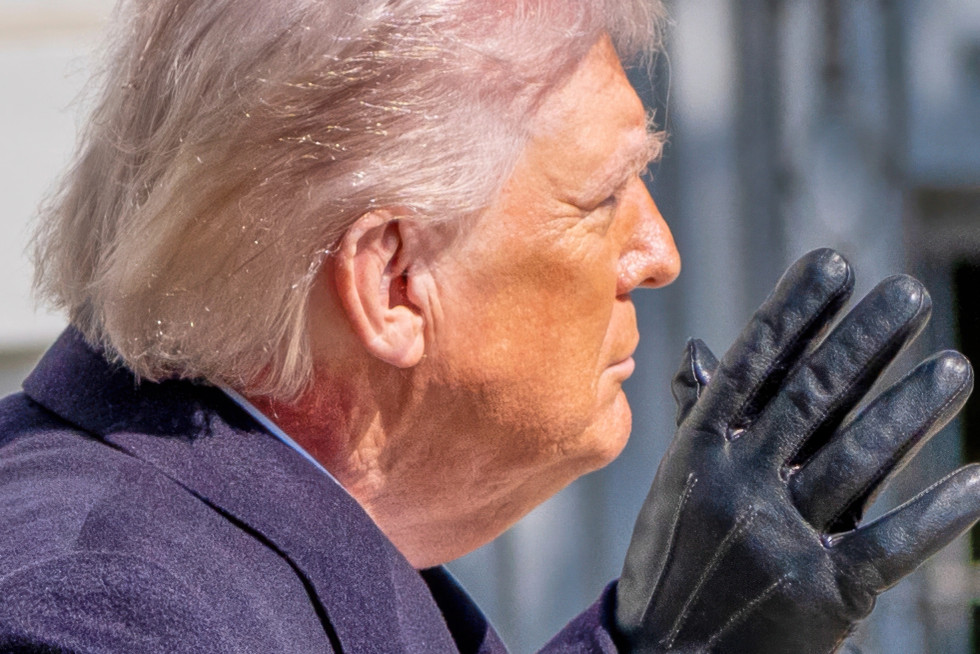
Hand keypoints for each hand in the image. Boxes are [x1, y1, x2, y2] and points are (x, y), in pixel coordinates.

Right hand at [615, 248, 978, 653]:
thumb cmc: (676, 563)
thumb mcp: (676, 487)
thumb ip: (699, 417)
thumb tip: (696, 350)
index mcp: (699, 451)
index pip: (751, 367)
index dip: (795, 313)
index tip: (833, 263)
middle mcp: (736, 484)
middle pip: (810, 399)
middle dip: (862, 343)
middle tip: (909, 295)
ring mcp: (777, 538)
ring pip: (857, 460)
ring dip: (912, 410)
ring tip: (958, 367)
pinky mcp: (819, 596)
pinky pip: (889, 544)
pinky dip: (938, 512)